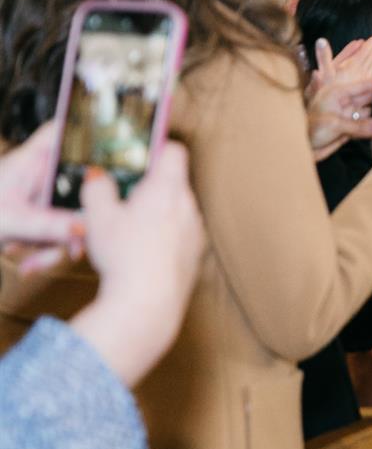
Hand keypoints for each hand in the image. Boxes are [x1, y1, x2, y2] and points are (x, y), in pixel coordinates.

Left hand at [0, 123, 84, 273]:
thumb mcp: (9, 221)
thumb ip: (47, 226)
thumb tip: (84, 227)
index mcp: (29, 162)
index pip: (63, 131)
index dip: (90, 131)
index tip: (115, 141)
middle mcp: (38, 176)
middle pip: (79, 183)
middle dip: (78, 216)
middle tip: (76, 239)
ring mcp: (40, 199)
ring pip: (72, 213)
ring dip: (59, 244)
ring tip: (37, 259)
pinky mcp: (39, 220)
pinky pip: (60, 233)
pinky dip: (48, 252)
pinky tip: (31, 263)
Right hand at [68, 144, 204, 388]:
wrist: (148, 302)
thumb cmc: (125, 255)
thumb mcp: (97, 216)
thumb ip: (98, 189)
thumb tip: (100, 178)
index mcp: (168, 188)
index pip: (174, 150)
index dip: (157, 146)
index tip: (139, 151)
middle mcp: (189, 206)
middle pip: (174, 182)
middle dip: (150, 185)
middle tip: (123, 194)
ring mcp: (196, 231)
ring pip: (177, 210)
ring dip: (157, 213)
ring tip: (128, 228)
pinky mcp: (195, 255)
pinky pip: (179, 235)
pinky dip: (163, 236)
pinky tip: (141, 251)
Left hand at [307, 35, 371, 157]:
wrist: (300, 148)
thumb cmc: (309, 130)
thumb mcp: (334, 125)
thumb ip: (358, 126)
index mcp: (338, 93)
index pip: (363, 85)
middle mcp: (344, 101)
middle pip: (368, 96)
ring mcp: (347, 114)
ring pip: (369, 110)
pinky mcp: (350, 126)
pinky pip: (367, 124)